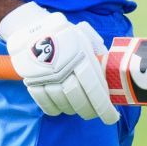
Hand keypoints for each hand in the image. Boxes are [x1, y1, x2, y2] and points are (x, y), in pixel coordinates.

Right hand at [0, 2, 119, 123]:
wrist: (33, 27)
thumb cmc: (66, 36)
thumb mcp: (86, 39)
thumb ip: (99, 56)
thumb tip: (115, 75)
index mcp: (81, 56)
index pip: (95, 89)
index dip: (104, 107)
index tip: (111, 118)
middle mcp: (63, 67)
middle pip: (79, 99)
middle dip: (89, 111)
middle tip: (94, 113)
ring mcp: (46, 75)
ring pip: (62, 103)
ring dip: (72, 109)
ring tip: (77, 107)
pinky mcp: (31, 79)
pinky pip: (44, 102)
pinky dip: (53, 109)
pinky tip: (61, 107)